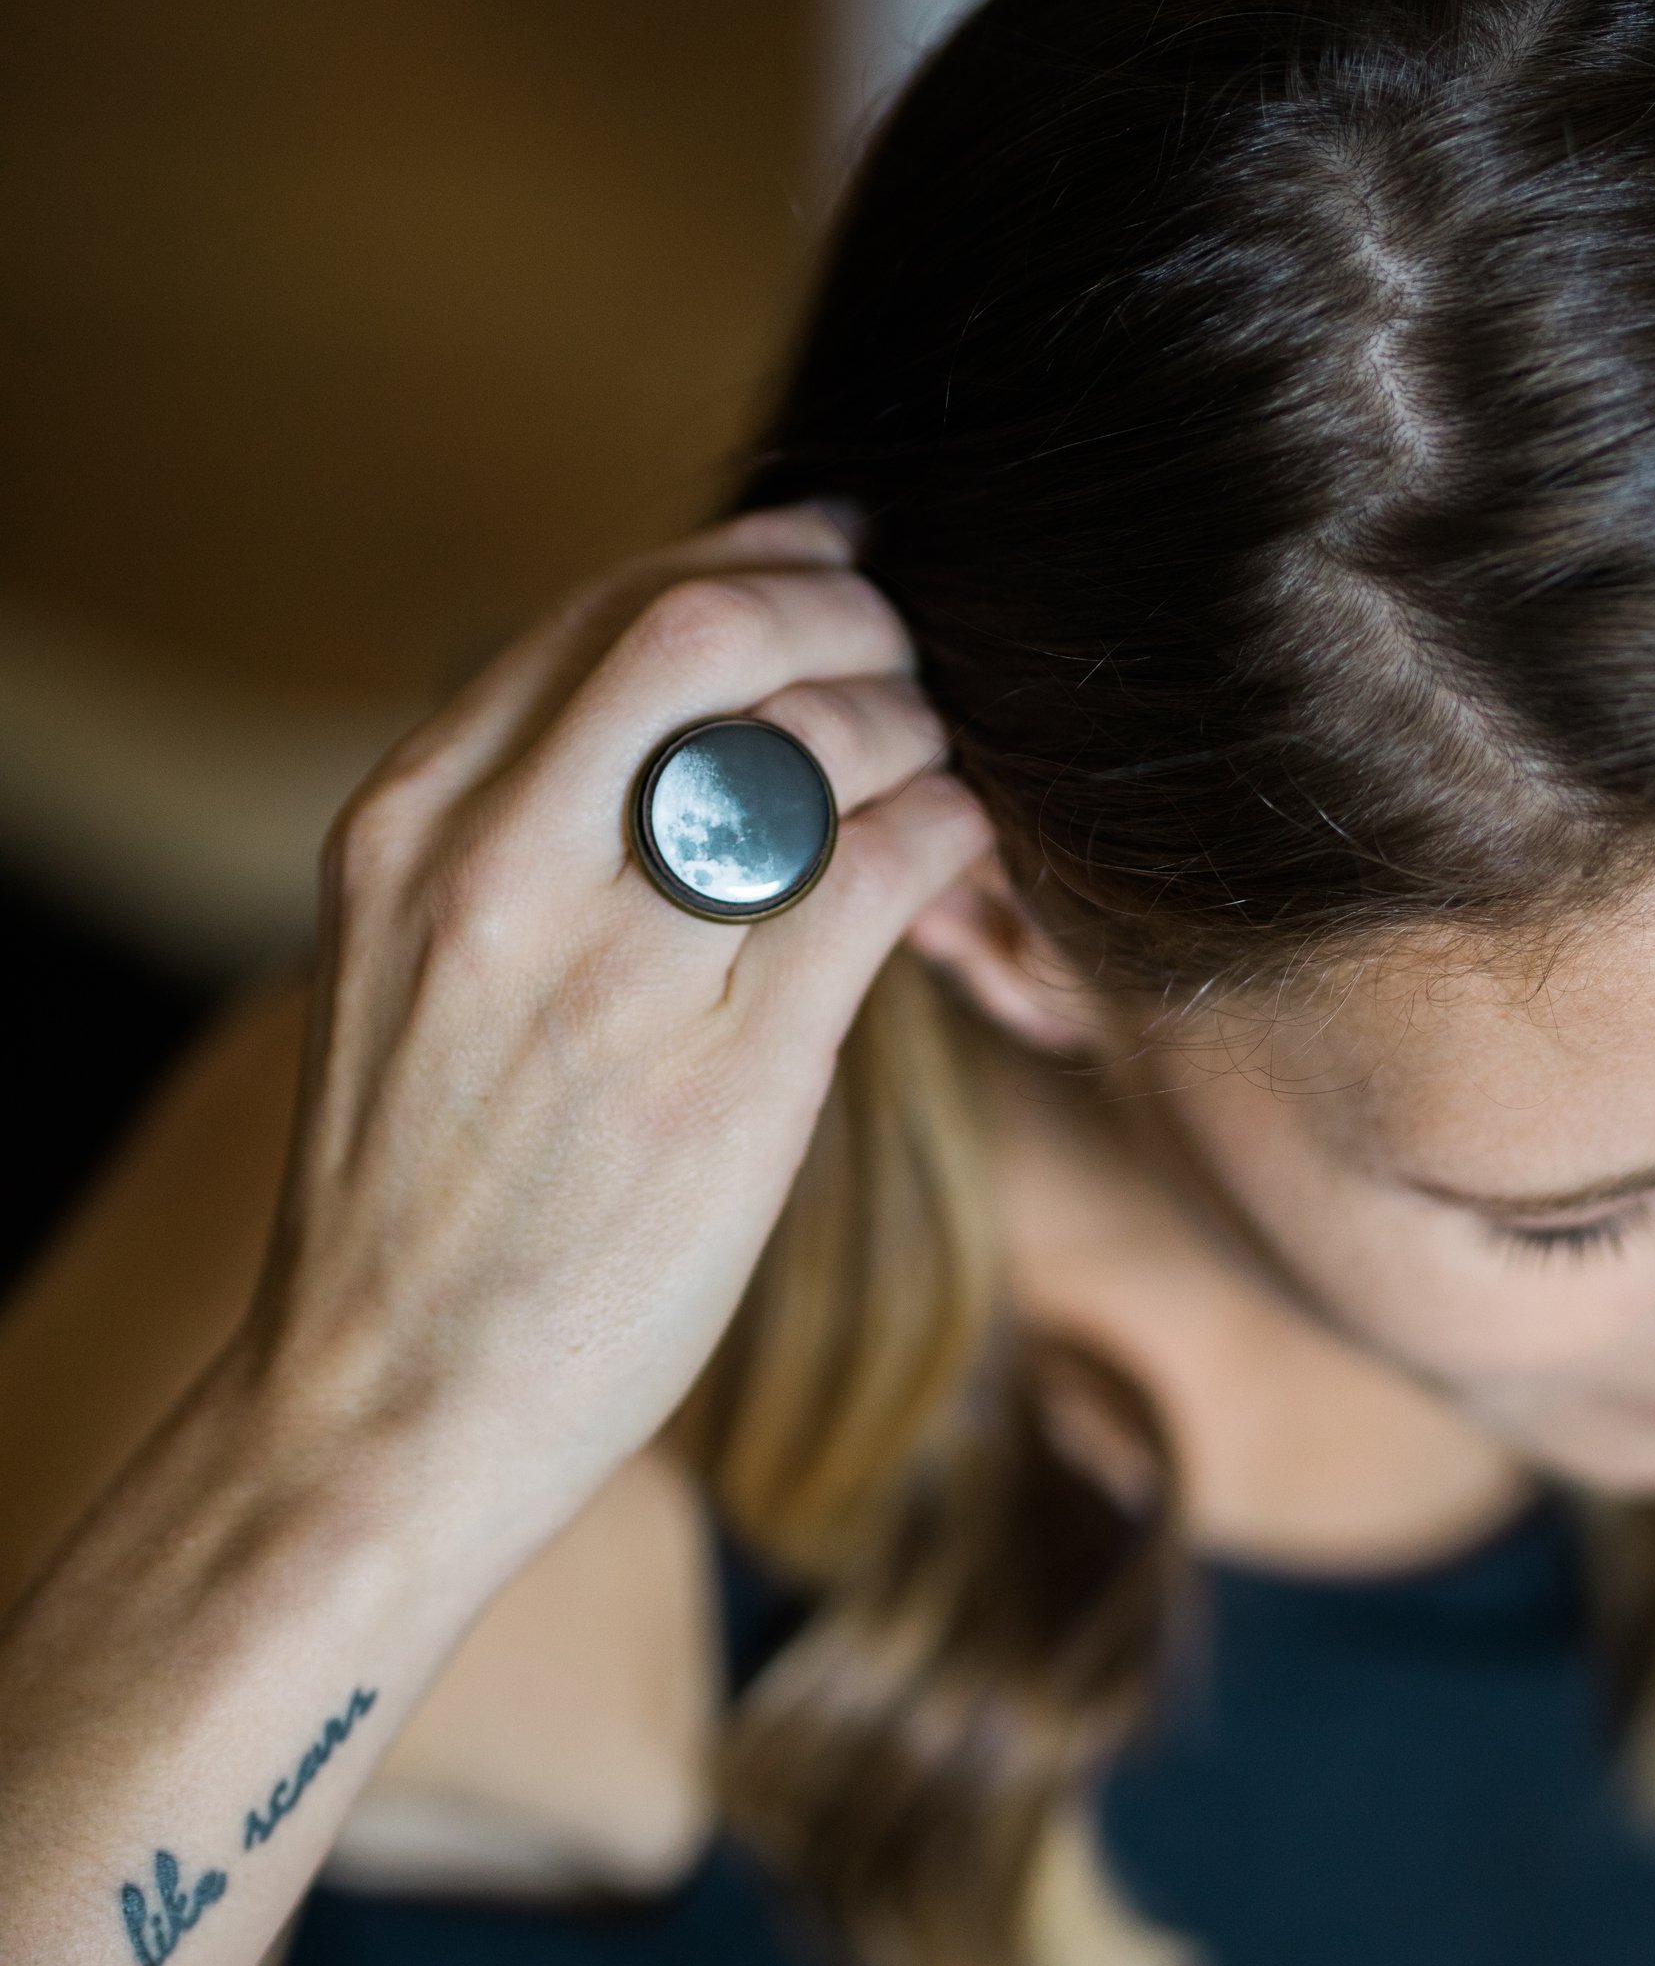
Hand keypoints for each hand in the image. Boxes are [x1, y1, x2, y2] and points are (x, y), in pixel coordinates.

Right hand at [252, 504, 992, 1531]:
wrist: (383, 1411)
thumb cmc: (425, 1190)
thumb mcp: (420, 964)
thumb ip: (531, 825)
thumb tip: (710, 712)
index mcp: (410, 822)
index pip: (604, 610)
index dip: (748, 554)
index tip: (830, 554)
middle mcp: (493, 866)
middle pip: (708, 628)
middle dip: (840, 607)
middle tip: (906, 643)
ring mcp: (611, 971)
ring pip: (816, 744)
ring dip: (913, 726)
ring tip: (941, 765)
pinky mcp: (729, 1079)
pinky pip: (881, 872)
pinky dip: (949, 828)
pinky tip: (960, 850)